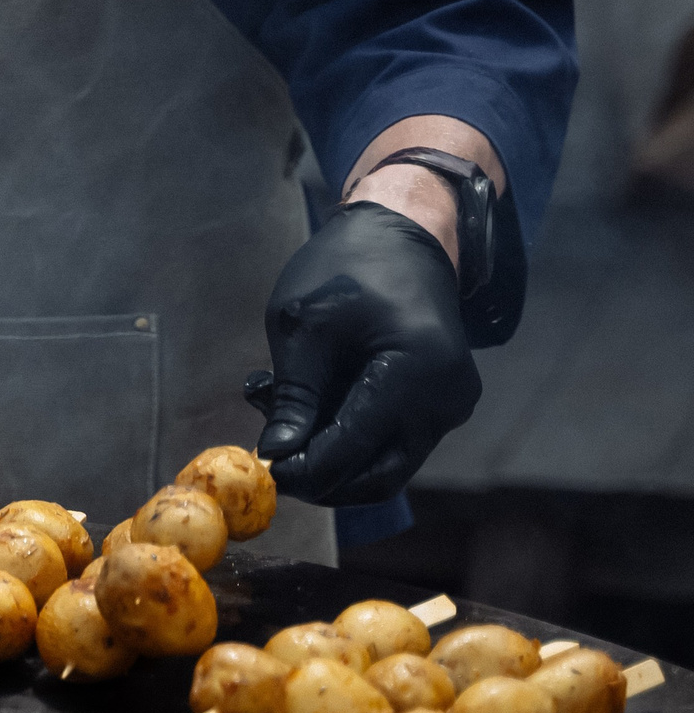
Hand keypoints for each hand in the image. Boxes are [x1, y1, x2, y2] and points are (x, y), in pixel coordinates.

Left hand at [245, 202, 481, 504]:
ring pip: (383, 465)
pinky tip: (311, 406)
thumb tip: (277, 456)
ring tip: (282, 414)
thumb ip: (295, 396)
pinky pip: (392, 441)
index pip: (352, 450)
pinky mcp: (441, 406)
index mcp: (417, 374)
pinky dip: (349, 437)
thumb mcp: (304, 326)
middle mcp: (446, 400)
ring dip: (329, 456)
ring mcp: (450, 406)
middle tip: (271, 456)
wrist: (404, 235)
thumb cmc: (348, 268)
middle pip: (376, 477)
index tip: (263, 469)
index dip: (303, 470)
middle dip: (318, 476)